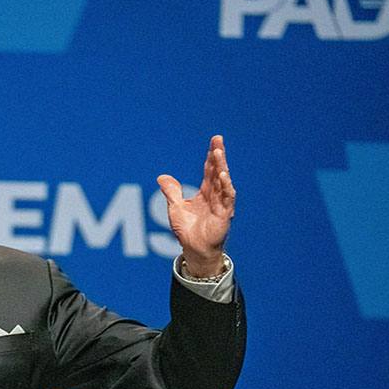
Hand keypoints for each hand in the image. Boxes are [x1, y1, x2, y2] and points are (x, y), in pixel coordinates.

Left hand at [157, 135, 235, 276]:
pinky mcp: (224, 214)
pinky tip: (223, 176)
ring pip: (223, 181)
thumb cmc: (187, 230)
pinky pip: (226, 198)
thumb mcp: (175, 207)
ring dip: (221, 167)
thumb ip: (171, 191)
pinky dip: (225, 187)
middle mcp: (215, 195)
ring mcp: (221, 204)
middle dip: (218, 155)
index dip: (211, 156)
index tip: (214, 141)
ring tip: (218, 153)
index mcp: (206, 192)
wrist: (194, 249)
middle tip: (218, 139)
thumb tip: (162, 177)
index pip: (209, 170)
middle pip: (217, 171)